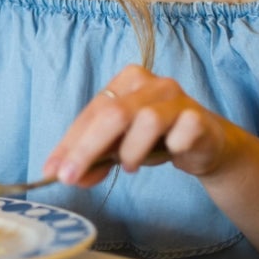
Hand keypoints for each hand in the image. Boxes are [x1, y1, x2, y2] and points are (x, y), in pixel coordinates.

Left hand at [42, 64, 229, 186]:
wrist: (206, 143)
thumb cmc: (158, 138)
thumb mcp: (120, 145)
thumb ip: (94, 156)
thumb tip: (65, 174)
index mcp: (128, 80)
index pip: (92, 112)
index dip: (70, 143)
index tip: (53, 171)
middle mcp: (152, 83)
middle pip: (113, 114)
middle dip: (86, 149)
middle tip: (71, 178)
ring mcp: (178, 98)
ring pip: (145, 121)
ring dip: (132, 151)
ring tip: (131, 165)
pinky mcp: (199, 118)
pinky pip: (180, 135)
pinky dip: (170, 149)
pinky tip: (170, 152)